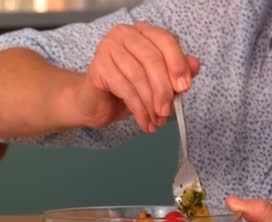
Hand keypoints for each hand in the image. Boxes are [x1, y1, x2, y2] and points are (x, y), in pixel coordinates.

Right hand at [78, 21, 200, 132]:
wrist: (95, 102)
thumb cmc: (127, 88)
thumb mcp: (157, 81)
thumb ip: (177, 71)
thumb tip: (195, 66)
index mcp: (143, 31)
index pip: (165, 40)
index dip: (177, 64)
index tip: (184, 87)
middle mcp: (124, 34)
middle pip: (151, 59)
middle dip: (163, 89)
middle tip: (168, 111)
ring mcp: (108, 49)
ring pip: (138, 76)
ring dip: (150, 103)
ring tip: (156, 120)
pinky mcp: (97, 67)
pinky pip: (124, 89)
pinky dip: (137, 108)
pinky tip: (143, 121)